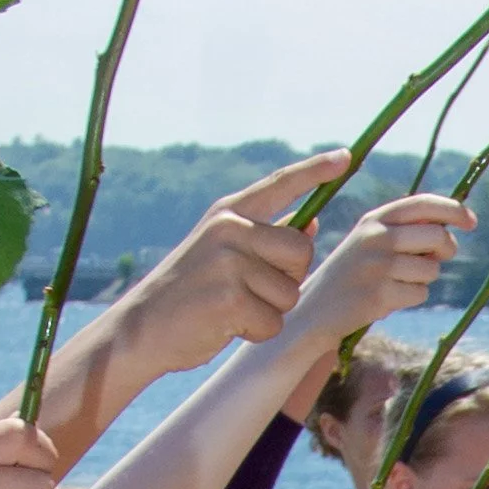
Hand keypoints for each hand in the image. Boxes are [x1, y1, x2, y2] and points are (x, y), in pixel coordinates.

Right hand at [100, 153, 348, 385]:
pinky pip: (273, 321)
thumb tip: (312, 225)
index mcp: (228, 213)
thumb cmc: (190, 292)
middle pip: (301, 252)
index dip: (315, 170)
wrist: (142, 327)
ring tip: (232, 308)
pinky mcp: (231, 298)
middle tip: (250, 290)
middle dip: (288, 278)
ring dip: (270, 310)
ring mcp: (229, 262)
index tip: (346, 156)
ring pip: (290, 293)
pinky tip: (226, 325)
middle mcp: (230, 229)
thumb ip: (264, 238)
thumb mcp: (222, 252)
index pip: (281, 184)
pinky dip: (256, 332)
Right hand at [294, 194, 475, 347]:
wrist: (315, 309)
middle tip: (438, 257)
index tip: (472, 221)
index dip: (453, 210)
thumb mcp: (370, 241)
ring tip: (396, 282)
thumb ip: (404, 230)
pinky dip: (411, 297)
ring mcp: (379, 265)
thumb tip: (449, 226)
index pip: (423, 204)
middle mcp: (376, 237)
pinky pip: (420, 293)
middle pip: (437, 236)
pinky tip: (388, 298)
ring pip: (431, 268)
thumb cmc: (353, 274)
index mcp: (374, 219)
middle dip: (446, 249)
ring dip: (423, 278)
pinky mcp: (381, 294)